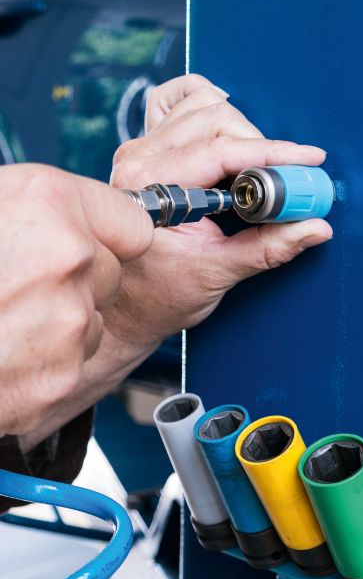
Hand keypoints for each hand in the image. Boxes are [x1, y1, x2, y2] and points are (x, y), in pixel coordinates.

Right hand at [0, 164, 152, 437]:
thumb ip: (43, 208)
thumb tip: (79, 219)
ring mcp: (69, 321)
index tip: (93, 244)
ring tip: (4, 321)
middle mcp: (69, 258)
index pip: (133, 224)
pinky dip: (45, 364)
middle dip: (80, 281)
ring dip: (60, 323)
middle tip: (21, 285)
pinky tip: (4, 353)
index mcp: (48, 203)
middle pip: (113, 274)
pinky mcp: (61, 376)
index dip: (109, 236)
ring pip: (91, 320)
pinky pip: (72, 362)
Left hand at [107, 74, 331, 344]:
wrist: (126, 306)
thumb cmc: (157, 295)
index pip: (223, 152)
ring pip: (203, 105)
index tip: (307, 162)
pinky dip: (203, 102)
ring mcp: (139, 151)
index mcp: (151, 189)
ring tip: (257, 167)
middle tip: (289, 180)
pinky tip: (222, 125)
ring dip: (241, 129)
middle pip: (218, 122)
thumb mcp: (216, 274)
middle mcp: (139, 161)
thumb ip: (267, 247)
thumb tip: (313, 227)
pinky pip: (174, 100)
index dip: (274, 155)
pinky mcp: (145, 150)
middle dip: (262, 149)